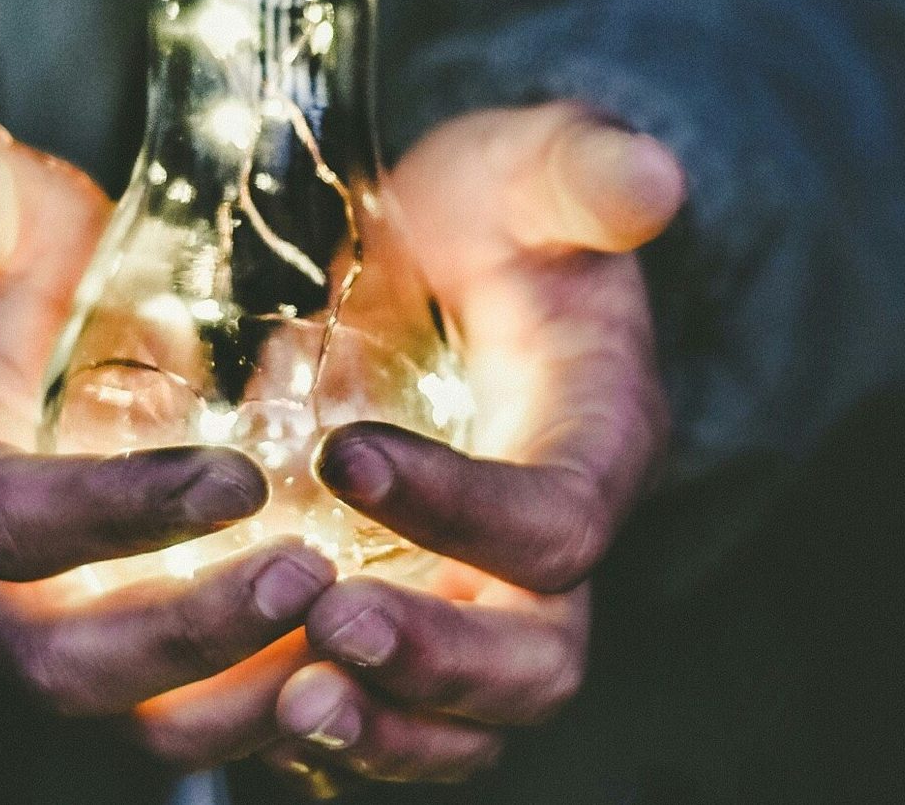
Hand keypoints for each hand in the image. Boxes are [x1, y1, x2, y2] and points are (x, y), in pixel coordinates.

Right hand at [0, 129, 335, 740]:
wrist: (7, 347)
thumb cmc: (2, 274)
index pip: (6, 523)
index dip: (115, 514)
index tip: (239, 479)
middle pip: (66, 664)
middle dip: (191, 636)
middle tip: (311, 577)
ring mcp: (57, 633)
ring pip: (137, 722)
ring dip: (245, 697)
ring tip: (356, 636)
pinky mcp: (129, 656)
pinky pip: (196, 717)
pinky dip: (276, 706)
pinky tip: (366, 661)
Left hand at [267, 102, 684, 790]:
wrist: (444, 262)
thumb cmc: (490, 217)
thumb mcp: (528, 171)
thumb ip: (581, 173)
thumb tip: (651, 178)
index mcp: (596, 444)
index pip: (557, 518)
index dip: (464, 507)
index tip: (345, 456)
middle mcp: (550, 547)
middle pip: (537, 658)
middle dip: (439, 659)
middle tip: (330, 625)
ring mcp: (484, 597)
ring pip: (469, 720)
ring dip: (386, 728)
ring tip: (291, 704)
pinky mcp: (417, 617)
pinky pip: (398, 718)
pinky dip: (340, 733)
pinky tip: (253, 708)